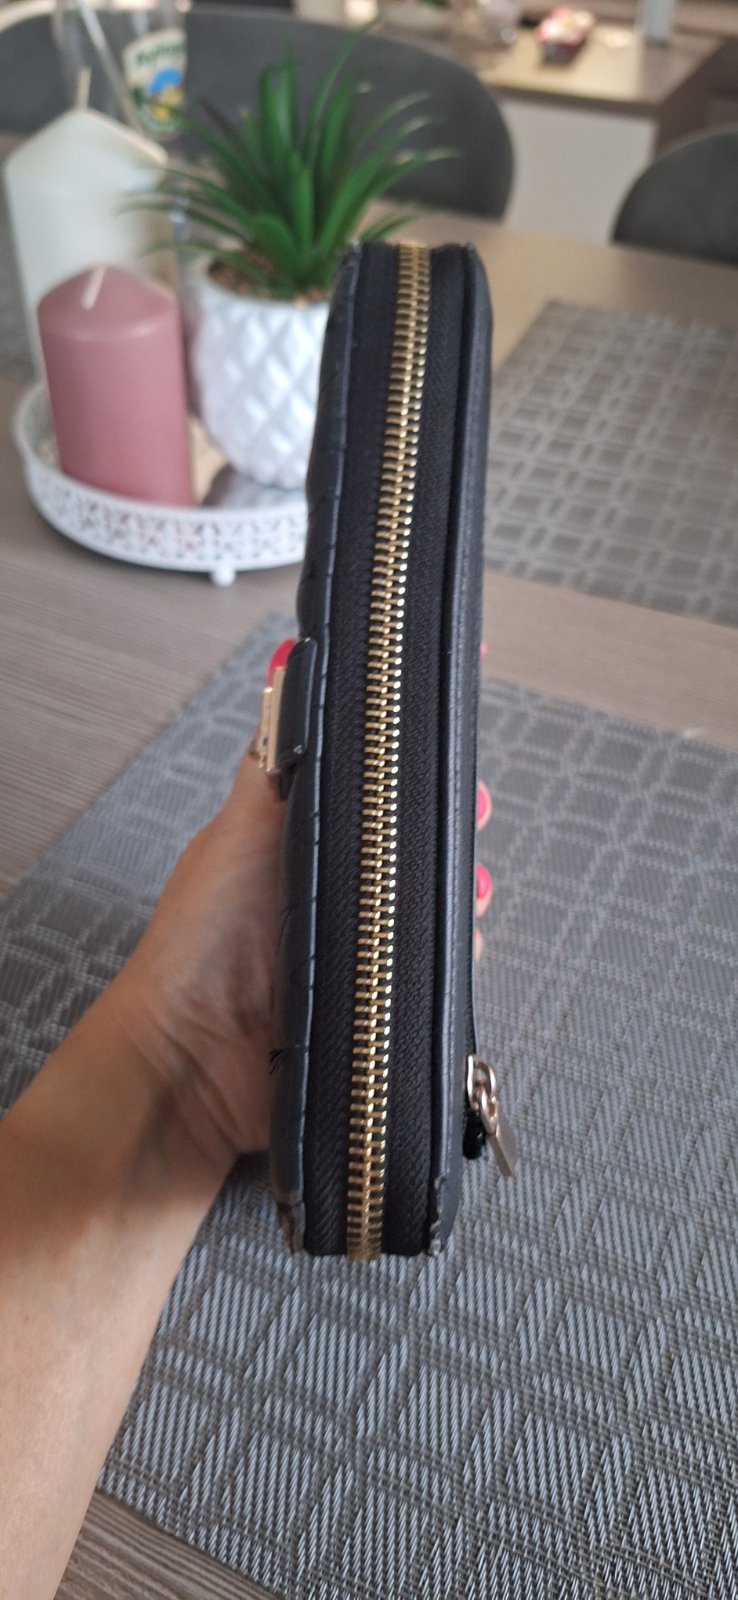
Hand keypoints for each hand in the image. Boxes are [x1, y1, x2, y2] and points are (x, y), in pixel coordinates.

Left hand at [106, 744, 494, 1180]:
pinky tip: (452, 952)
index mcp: (291, 845)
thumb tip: (287, 675)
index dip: (406, 773)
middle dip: (445, 832)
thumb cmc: (196, 947)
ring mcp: (347, 952)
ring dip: (452, 898)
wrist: (192, 1064)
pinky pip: (424, 976)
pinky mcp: (367, 1005)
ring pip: (424, 911)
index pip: (362, 795)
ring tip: (466, 888)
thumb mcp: (240, 831)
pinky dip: (444, 964)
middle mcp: (322, 895)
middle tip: (472, 814)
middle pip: (405, 851)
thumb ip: (273, 763)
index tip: (444, 749)